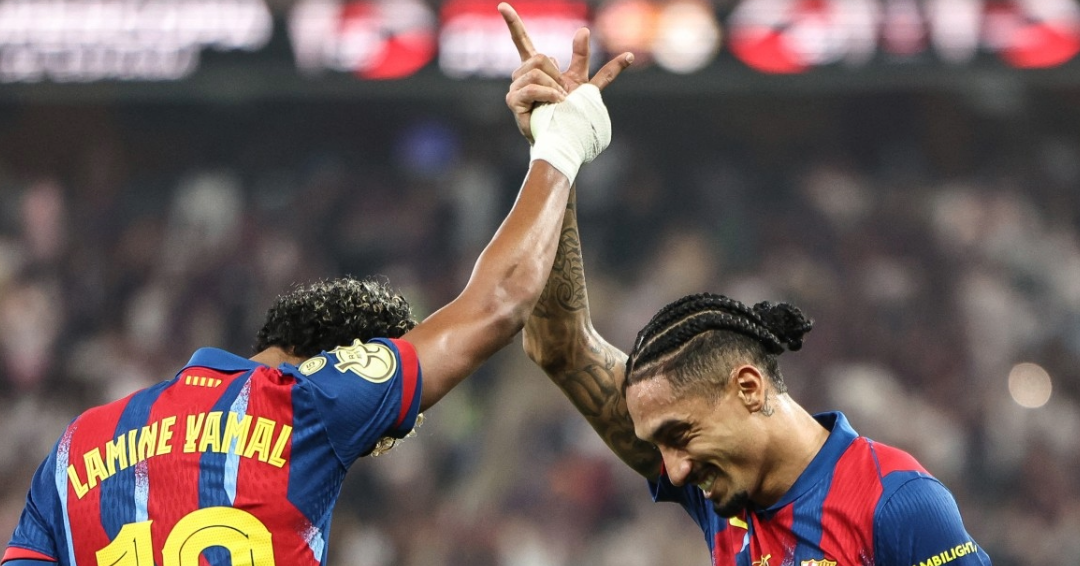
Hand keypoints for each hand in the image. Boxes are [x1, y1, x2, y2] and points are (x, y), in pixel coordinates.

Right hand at [499, 2, 633, 142]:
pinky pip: (534, 87)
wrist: (565, 137)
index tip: (502, 5)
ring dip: (554, 87)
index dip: (513, 23)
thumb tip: (584, 29)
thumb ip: (582, 57)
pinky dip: (549, 95)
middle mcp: (521, 75)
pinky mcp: (513, 101)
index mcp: (535, 68)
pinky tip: (554, 105)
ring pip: (537, 70)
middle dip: (556, 74)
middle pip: (539, 57)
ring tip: (558, 102)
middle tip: (562, 94)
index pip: (521, 41)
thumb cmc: (571, 113)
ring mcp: (515, 88)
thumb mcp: (582, 81)